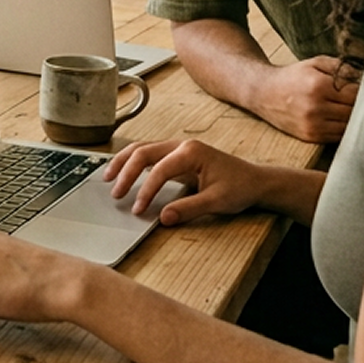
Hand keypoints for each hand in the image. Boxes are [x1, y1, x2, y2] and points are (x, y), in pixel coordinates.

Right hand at [104, 139, 262, 225]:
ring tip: (108, 178)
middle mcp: (181, 145)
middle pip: (143, 152)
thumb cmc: (240, 188)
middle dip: (126, 172)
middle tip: (115, 193)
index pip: (159, 170)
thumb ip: (189, 209)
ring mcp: (178, 148)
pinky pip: (149, 154)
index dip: (146, 191)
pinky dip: (133, 162)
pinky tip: (123, 172)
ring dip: (124, 162)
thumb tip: (163, 217)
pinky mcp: (177, 155)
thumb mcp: (216, 202)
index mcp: (191, 152)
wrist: (255, 181)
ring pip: (142, 149)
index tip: (139, 209)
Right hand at [254, 56, 355, 142]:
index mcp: (318, 85)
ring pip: (349, 125)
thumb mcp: (316, 63)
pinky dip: (343, 128)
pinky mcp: (310, 136)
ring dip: (353, 118)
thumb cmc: (293, 76)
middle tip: (361, 99)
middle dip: (360, 105)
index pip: (356, 93)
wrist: (263, 93)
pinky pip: (338, 136)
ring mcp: (312, 124)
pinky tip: (339, 118)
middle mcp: (315, 107)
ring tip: (349, 108)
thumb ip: (342, 67)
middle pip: (354, 110)